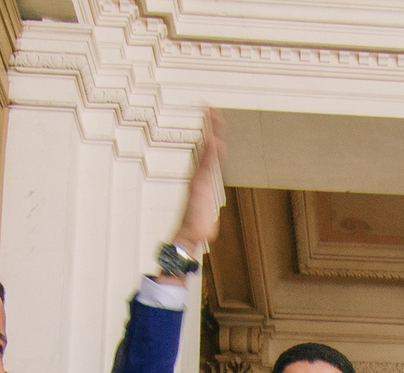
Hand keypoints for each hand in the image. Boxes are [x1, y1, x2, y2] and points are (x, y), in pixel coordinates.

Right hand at [174, 109, 225, 256]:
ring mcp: (199, 178)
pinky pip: (206, 164)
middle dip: (210, 125)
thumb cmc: (198, 224)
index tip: (213, 117)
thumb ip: (209, 200)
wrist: (190, 235)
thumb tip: (213, 199)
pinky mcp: (199, 185)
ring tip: (212, 114)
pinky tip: (212, 140)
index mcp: (202, 176)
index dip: (211, 133)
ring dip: (210, 132)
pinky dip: (209, 151)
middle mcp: (200, 174)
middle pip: (207, 144)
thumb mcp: (207, 208)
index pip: (209, 150)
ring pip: (207, 150)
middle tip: (210, 106)